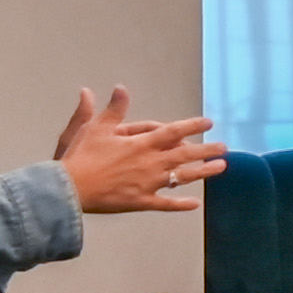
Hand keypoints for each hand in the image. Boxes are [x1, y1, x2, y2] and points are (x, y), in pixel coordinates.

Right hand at [56, 90, 225, 214]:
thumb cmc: (80, 156)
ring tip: (221, 167)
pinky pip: (166, 204)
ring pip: (182, 177)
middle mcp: (150, 163)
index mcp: (141, 144)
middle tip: (224, 147)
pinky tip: (195, 204)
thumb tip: (121, 88)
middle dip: (206, 150)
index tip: (208, 123)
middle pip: (185, 155)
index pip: (173, 131)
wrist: (69, 188)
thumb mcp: (94, 128)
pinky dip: (181, 204)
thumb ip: (112, 109)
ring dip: (203, 172)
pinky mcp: (141, 202)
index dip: (192, 126)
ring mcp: (148, 184)